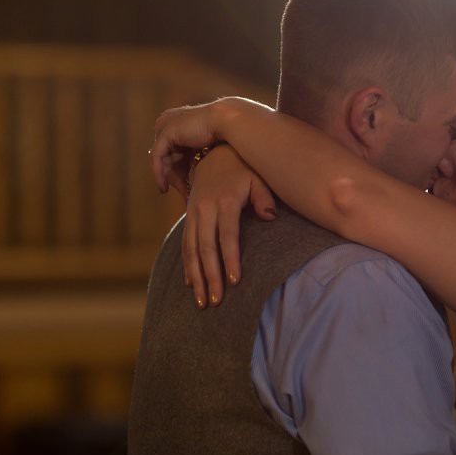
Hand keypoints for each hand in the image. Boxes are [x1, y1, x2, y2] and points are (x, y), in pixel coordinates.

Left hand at [150, 101, 225, 192]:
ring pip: (160, 158)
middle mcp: (167, 120)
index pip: (169, 150)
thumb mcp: (203, 146)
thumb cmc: (224, 134)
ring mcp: (165, 125)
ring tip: (175, 192)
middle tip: (181, 191)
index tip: (182, 185)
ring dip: (166, 177)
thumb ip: (193, 155)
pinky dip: (159, 173)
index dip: (175, 169)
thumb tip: (191, 173)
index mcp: (176, 120)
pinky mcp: (165, 132)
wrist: (228, 122)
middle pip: (165, 154)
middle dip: (172, 175)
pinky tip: (165, 187)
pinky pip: (157, 157)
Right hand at [183, 144, 276, 308]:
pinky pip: (185, 243)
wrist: (217, 152)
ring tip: (202, 302)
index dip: (230, 259)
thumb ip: (265, 197)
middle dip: (210, 277)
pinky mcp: (188, 215)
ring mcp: (193, 212)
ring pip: (191, 249)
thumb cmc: (245, 168)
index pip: (227, 236)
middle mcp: (205, 208)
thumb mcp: (259, 177)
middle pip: (206, 248)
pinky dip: (187, 264)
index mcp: (224, 201)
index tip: (235, 282)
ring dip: (196, 277)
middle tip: (216, 302)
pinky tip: (191, 284)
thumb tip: (270, 217)